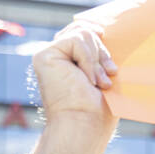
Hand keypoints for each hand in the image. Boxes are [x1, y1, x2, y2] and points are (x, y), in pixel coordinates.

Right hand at [30, 22, 118, 153]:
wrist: (86, 124)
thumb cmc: (98, 109)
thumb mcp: (103, 74)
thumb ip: (98, 51)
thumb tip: (102, 29)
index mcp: (68, 62)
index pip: (84, 34)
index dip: (99, 37)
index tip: (110, 56)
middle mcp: (56, 57)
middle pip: (85, 30)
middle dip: (102, 53)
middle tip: (106, 81)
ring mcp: (48, 55)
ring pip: (83, 33)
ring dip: (97, 60)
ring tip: (98, 84)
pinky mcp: (44, 55)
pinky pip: (76, 40)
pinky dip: (88, 59)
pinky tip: (87, 80)